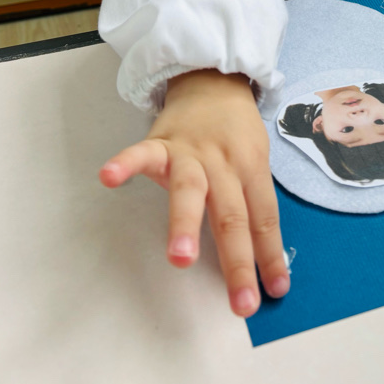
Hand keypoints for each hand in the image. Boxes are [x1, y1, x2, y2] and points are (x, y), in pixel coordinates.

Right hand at [99, 69, 288, 317]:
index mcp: (251, 168)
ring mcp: (190, 153)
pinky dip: (124, 164)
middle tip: (241, 302)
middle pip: (231, 216)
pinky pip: (140, 154)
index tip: (274, 292)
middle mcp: (223, 163)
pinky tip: (108, 177)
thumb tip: (263, 260)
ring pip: (188, 190)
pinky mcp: (159, 143)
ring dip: (184, 224)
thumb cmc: (236, 133)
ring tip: (179, 257)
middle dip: (236, 262)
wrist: (213, 80)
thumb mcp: (255, 161)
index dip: (269, 256)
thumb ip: (252, 204)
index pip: (263, 218)